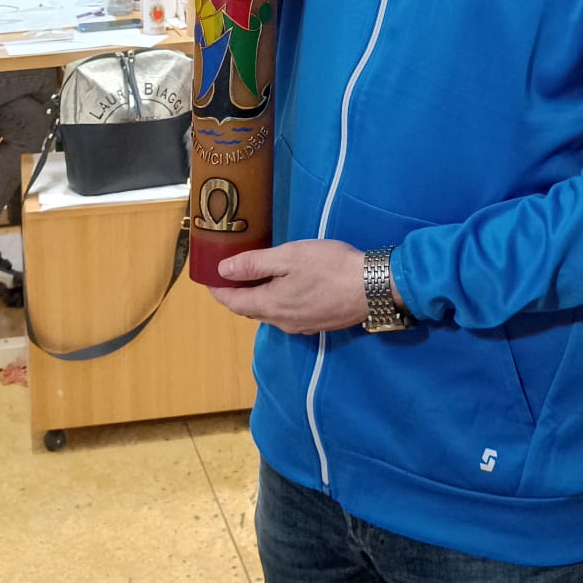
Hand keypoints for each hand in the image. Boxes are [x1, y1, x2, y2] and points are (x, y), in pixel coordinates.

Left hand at [208, 239, 370, 332]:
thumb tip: (223, 270)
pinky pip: (288, 314)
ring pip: (270, 313)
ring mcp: (301, 325)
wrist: (373, 287)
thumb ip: (254, 264)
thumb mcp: (288, 257)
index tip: (209, 277)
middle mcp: (282, 321)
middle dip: (237, 293)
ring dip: (258, 298)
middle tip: (230, 272)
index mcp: (270, 305)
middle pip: (250, 309)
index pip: (233, 302)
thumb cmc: (330, 267)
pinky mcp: (317, 323)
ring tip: (256, 276)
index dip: (218, 290)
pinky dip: (278, 301)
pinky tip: (286, 287)